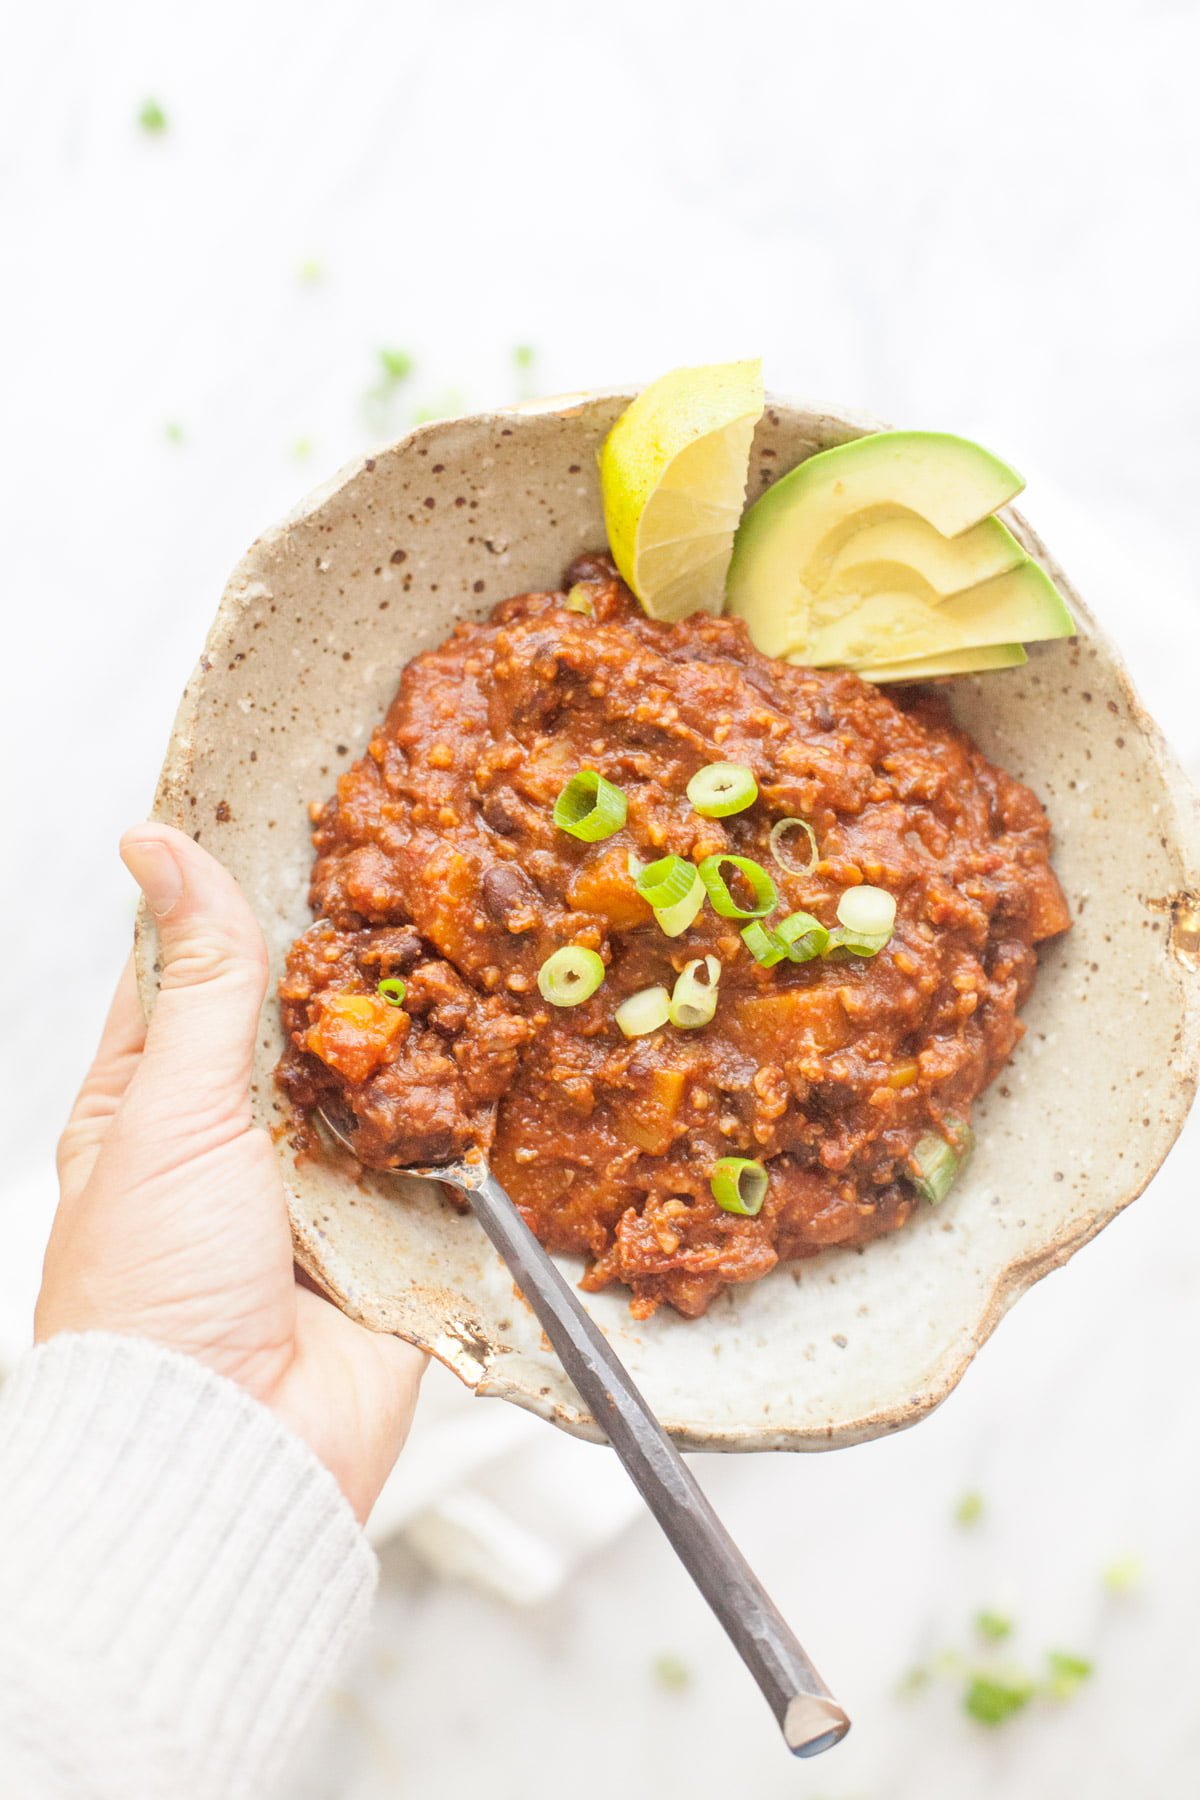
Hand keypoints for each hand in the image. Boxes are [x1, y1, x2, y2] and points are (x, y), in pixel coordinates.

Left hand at [37, 824, 422, 1521]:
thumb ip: (198, 980)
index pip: (194, 968)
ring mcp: (324, 1186)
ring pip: (385, 1080)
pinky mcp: (399, 1236)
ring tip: (485, 936)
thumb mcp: (165, 1111)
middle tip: (427, 868)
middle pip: (308, 1019)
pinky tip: (516, 1049)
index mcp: (151, 1102)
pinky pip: (445, 1161)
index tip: (302, 817)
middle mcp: (239, 1139)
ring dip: (426, 1034)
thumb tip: (159, 847)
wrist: (232, 1454)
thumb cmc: (153, 1293)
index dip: (240, 895)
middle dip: (362, 960)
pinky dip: (474, 1120)